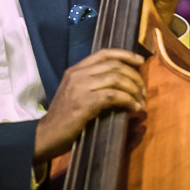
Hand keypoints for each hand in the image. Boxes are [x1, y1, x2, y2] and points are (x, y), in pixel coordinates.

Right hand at [33, 48, 144, 162]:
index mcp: (76, 70)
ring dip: (134, 89)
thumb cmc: (63, 118)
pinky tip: (134, 108)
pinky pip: (113, 96)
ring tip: (140, 101)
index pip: (104, 54)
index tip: (140, 61)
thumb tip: (120, 82)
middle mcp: (78, 74)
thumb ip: (92, 83)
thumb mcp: (75, 92)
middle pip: (115, 66)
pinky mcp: (84, 103)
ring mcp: (80, 88)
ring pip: (116, 78)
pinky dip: (128, 100)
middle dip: (134, 77)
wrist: (45, 135)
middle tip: (143, 91)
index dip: (125, 55)